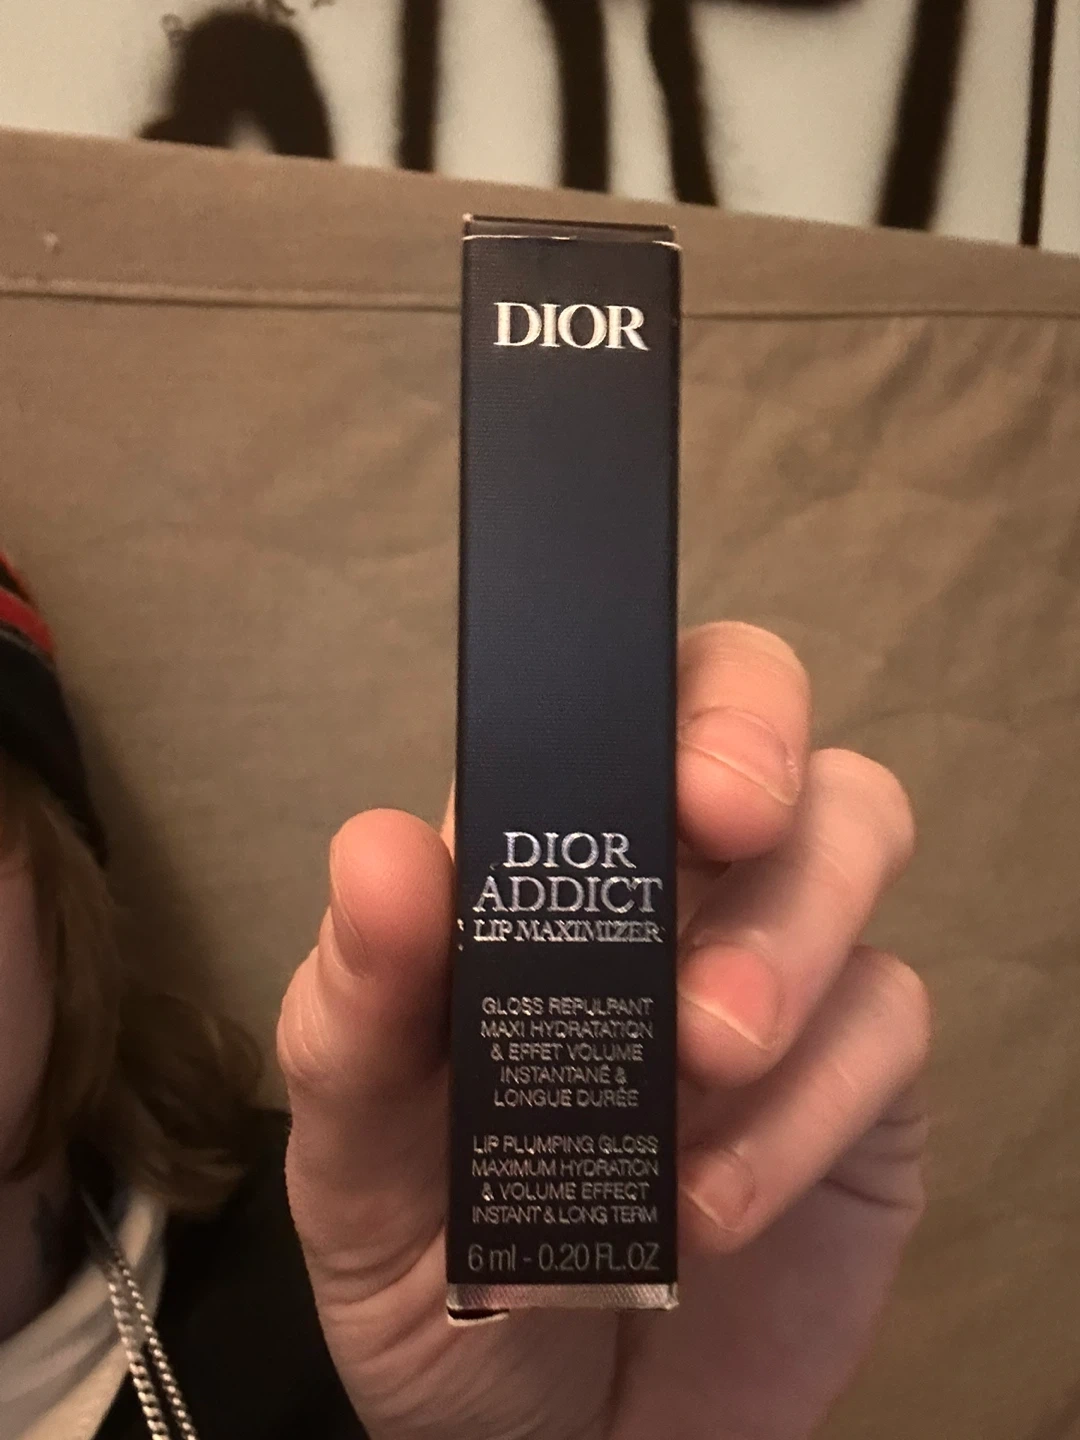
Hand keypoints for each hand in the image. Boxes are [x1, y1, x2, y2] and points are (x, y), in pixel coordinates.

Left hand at [277, 622, 929, 1439]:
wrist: (544, 1439)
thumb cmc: (433, 1266)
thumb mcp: (356, 1151)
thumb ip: (359, 1008)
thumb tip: (381, 851)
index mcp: (546, 869)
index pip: (625, 704)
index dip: (667, 700)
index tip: (675, 776)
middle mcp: (681, 891)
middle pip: (773, 737)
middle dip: (764, 762)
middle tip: (726, 833)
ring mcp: (784, 975)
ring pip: (858, 835)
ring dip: (790, 933)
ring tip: (708, 1051)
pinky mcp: (859, 1082)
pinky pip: (890, 1020)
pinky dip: (810, 1102)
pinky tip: (711, 1204)